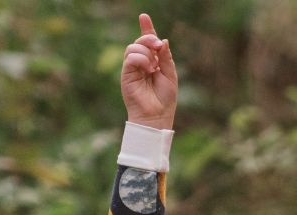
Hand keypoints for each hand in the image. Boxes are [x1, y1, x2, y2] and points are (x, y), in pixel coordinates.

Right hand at [121, 13, 176, 128]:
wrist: (156, 116)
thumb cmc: (164, 100)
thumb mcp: (170, 74)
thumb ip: (166, 57)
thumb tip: (162, 40)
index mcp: (152, 62)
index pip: (148, 42)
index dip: (146, 29)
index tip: (144, 16)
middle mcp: (141, 64)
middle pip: (140, 41)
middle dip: (150, 38)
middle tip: (158, 46)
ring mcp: (132, 69)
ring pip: (133, 46)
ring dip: (146, 52)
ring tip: (153, 67)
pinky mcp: (126, 74)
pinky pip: (130, 57)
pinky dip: (141, 59)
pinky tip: (148, 69)